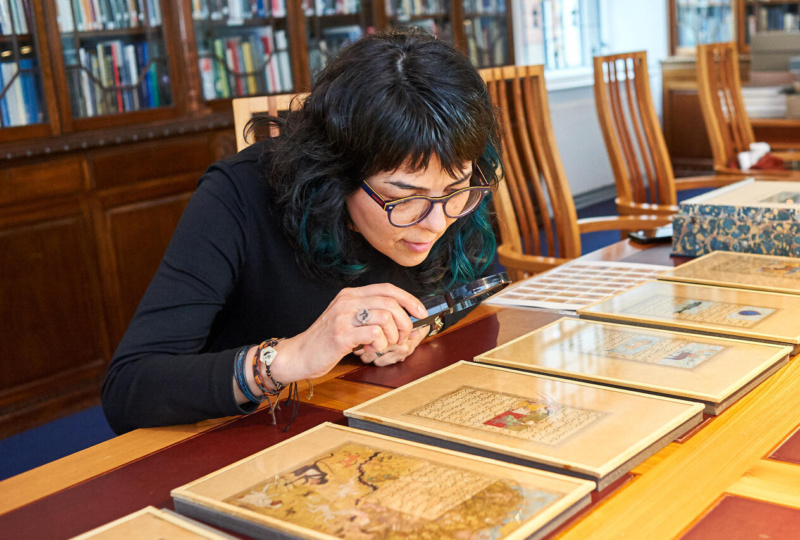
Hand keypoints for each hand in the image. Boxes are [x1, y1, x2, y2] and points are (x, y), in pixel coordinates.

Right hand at [268, 283, 427, 382]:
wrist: (298, 355)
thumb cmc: (325, 341)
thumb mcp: (347, 320)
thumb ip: (369, 314)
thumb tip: (402, 317)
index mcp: (351, 295)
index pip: (387, 288)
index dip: (409, 299)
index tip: (420, 312)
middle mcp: (347, 301)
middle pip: (390, 302)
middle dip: (405, 322)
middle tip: (401, 337)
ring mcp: (343, 316)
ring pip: (385, 317)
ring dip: (392, 336)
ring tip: (384, 345)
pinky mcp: (341, 334)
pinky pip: (374, 333)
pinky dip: (380, 344)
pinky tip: (370, 350)